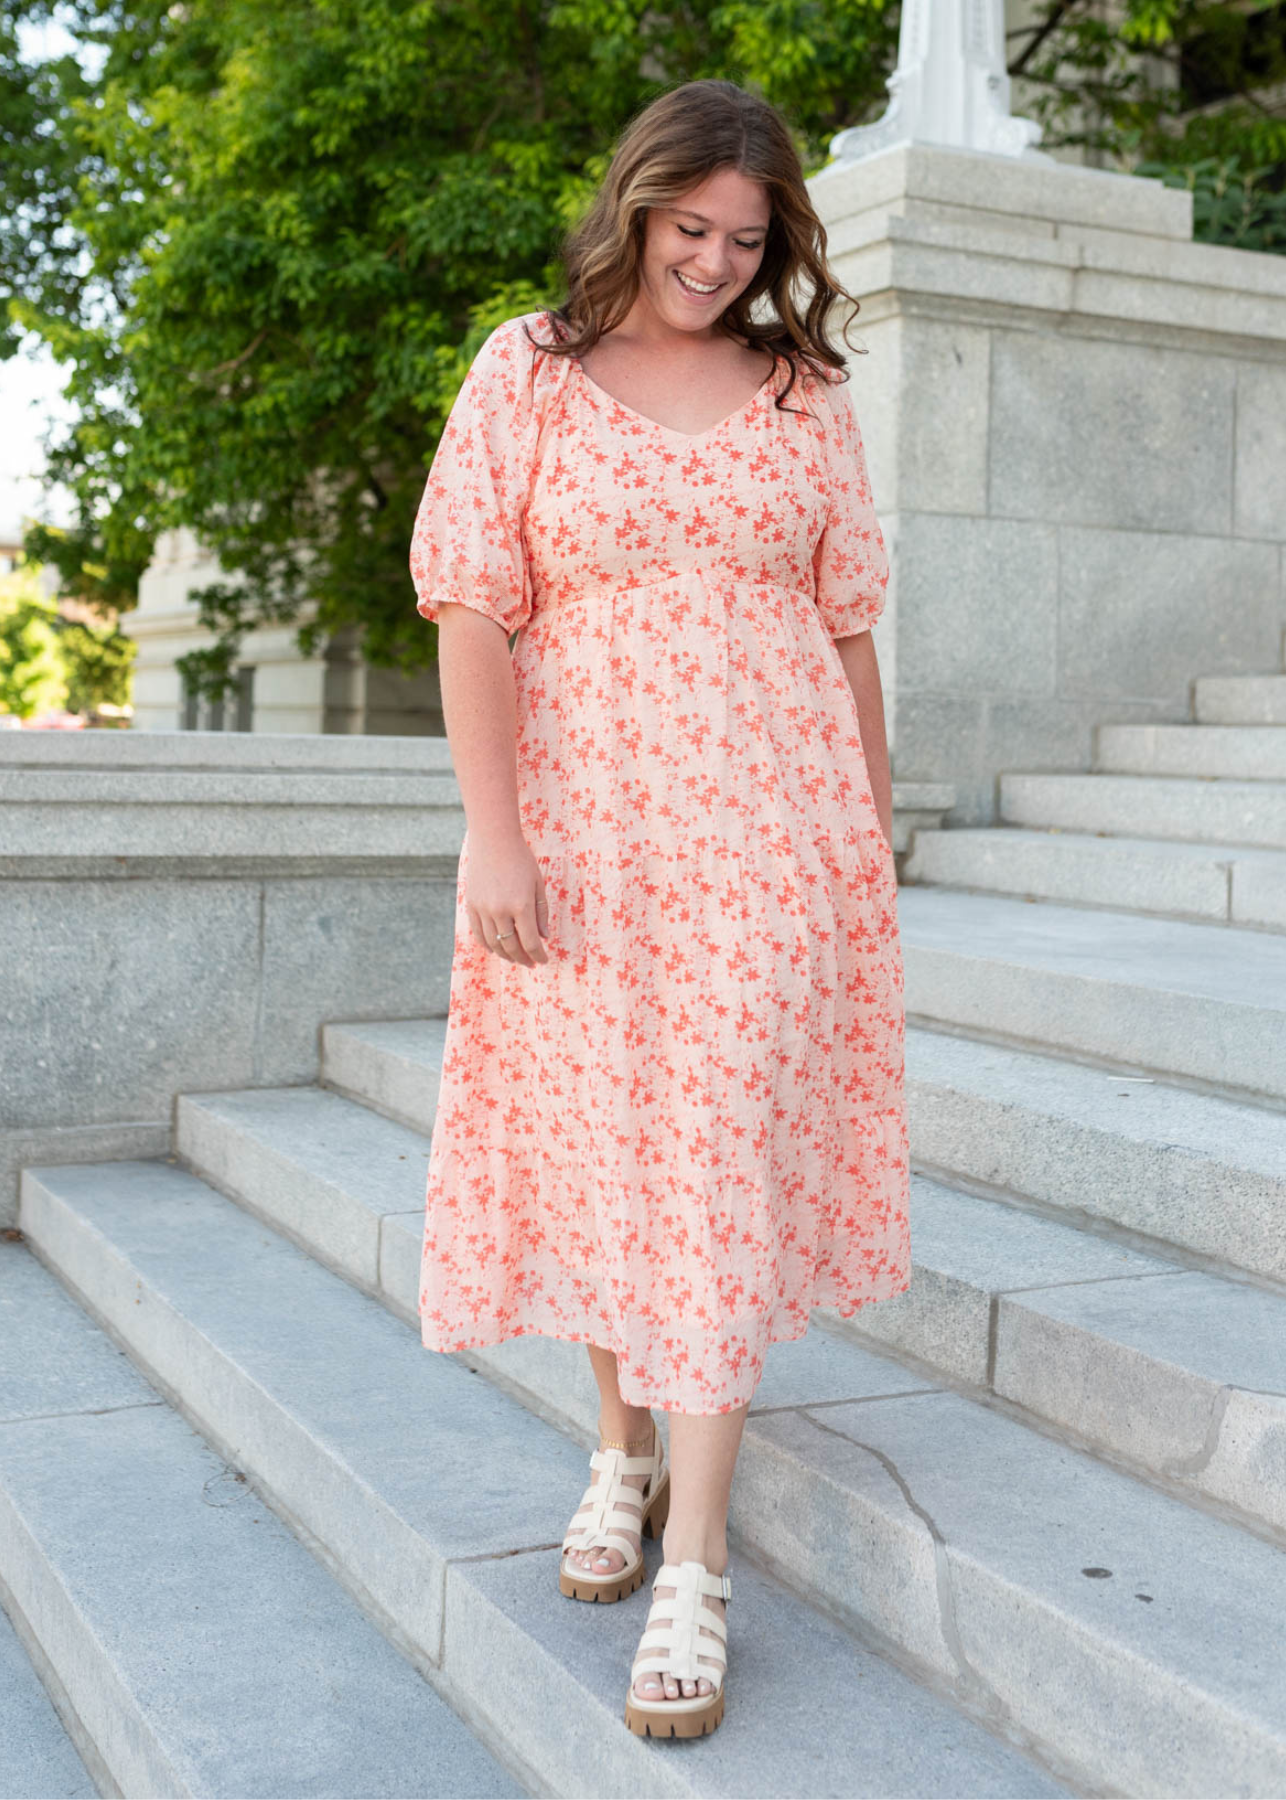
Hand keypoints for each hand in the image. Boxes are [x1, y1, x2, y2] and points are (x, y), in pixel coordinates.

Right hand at [465, 831, 550, 966]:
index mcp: (521, 906)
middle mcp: (501, 911)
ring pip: (493, 943)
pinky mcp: (472, 905)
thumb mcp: (538, 884)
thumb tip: (544, 937)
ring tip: (515, 958)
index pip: (530, 942)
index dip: (538, 955)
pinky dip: (487, 944)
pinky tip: (495, 949)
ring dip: (505, 955)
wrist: (493, 840)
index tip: (543, 961)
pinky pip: (478, 933)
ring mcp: (483, 909)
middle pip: (511, 947)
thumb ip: (541, 912)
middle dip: (522, 958)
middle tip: (530, 963)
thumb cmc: (521, 859)